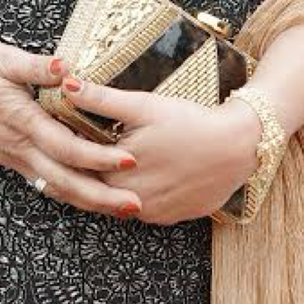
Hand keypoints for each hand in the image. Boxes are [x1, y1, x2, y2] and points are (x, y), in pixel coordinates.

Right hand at [0, 38, 145, 220]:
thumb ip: (34, 66)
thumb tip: (67, 66)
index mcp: (20, 119)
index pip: (66, 146)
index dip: (98, 156)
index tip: (129, 160)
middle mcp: (16, 145)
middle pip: (64, 180)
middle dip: (101, 197)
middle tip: (136, 206)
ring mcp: (10, 154)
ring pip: (53, 186)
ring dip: (87, 200)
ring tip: (119, 209)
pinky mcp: (6, 156)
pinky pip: (40, 181)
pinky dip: (66, 192)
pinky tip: (84, 197)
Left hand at [59, 76, 263, 225]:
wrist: (237, 148)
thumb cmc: (189, 123)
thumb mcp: (143, 106)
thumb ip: (101, 99)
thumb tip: (66, 85)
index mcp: (116, 175)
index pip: (79, 169)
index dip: (74, 151)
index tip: (71, 134)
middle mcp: (130, 203)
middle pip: (98, 187)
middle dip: (92, 168)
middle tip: (96, 144)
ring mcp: (152, 214)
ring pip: (120, 201)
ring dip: (115, 184)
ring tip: (122, 157)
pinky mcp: (171, 218)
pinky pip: (145, 208)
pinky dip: (139, 193)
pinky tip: (145, 172)